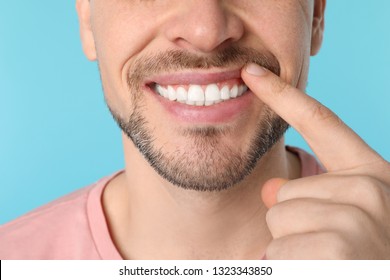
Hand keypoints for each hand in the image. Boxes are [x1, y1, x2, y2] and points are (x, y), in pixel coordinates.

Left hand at [241, 63, 389, 258]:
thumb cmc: (365, 257)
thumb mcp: (345, 218)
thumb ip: (309, 195)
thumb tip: (269, 188)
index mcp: (371, 174)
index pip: (320, 121)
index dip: (282, 94)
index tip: (252, 72)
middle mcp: (369, 187)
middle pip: (283, 189)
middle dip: (292, 221)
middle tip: (327, 246)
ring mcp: (356, 216)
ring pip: (277, 217)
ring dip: (291, 246)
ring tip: (327, 261)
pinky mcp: (339, 248)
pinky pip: (277, 249)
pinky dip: (288, 268)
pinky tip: (321, 272)